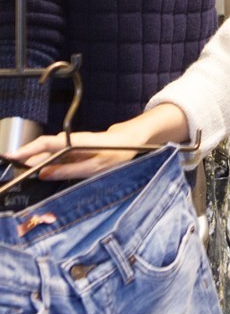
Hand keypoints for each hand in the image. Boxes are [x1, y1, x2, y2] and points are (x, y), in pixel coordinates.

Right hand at [6, 120, 149, 179]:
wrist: (134, 139)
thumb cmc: (118, 152)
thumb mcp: (94, 166)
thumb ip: (69, 170)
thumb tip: (44, 173)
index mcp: (74, 142)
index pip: (45, 144)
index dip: (27, 150)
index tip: (11, 156)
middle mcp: (71, 141)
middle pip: (43, 149)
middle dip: (25, 158)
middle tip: (10, 169)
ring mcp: (73, 145)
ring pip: (49, 153)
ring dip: (35, 161)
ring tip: (19, 173)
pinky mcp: (77, 150)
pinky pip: (58, 156)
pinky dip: (47, 163)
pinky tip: (41, 172)